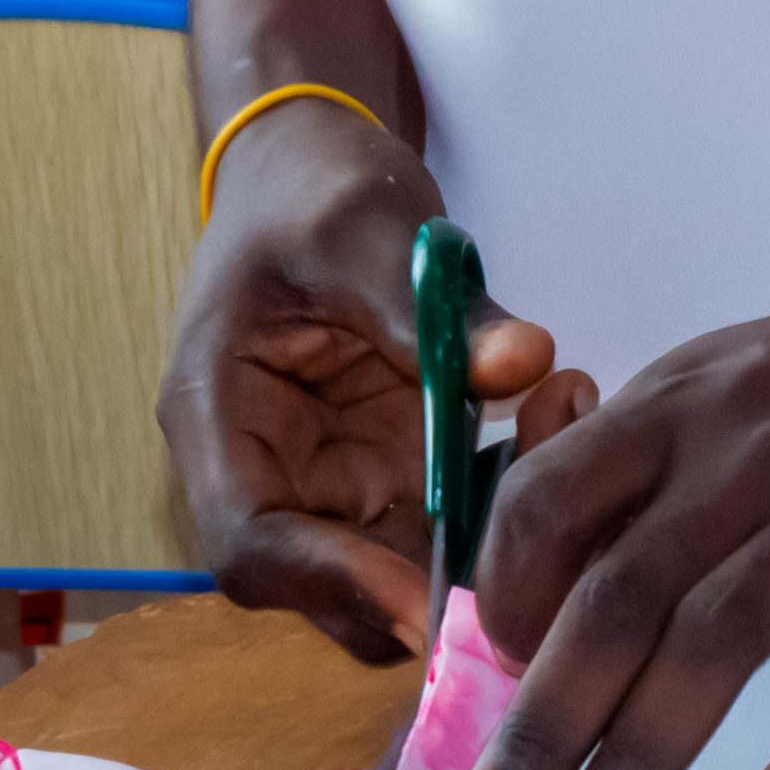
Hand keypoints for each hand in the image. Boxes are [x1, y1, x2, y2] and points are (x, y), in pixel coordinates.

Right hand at [157, 95, 592, 661]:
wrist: (314, 175)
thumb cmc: (310, 193)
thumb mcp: (364, 227)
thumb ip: (436, 304)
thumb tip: (522, 364)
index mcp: (218, 419)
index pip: (251, 546)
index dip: (333, 583)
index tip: (427, 594)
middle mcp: (267, 475)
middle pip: (328, 593)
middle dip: (425, 591)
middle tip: (528, 548)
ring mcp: (332, 487)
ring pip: (398, 580)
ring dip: (481, 555)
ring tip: (552, 454)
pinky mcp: (387, 481)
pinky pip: (445, 535)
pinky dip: (502, 514)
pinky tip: (548, 434)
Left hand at [448, 245, 769, 769]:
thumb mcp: (717, 384)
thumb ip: (633, 480)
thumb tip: (541, 607)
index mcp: (675, 411)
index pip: (542, 506)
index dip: (500, 603)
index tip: (494, 676)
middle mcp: (743, 465)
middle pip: (612, 605)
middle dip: (538, 733)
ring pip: (715, 648)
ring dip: (639, 760)